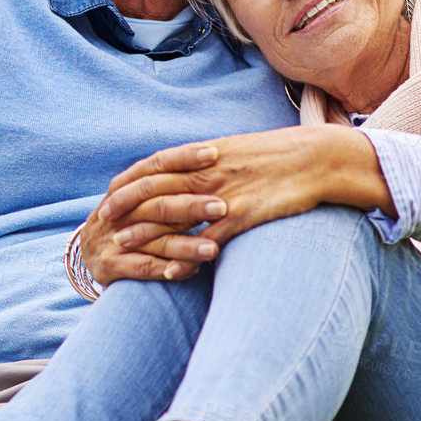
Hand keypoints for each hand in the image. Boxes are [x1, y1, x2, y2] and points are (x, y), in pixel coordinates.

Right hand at [78, 168, 222, 284]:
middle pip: (157, 203)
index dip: (183, 158)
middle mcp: (118, 208)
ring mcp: (112, 237)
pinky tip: (189, 271)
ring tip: (213, 248)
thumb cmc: (127, 219)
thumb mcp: (138, 196)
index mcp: (126, 185)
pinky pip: (142, 267)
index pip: (156, 165)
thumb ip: (167, 181)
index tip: (214, 155)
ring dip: (185, 244)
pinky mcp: (110, 265)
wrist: (86, 252)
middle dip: (191, 205)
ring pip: (154, 239)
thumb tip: (211, 156)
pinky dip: (166, 269)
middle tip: (222, 207)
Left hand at [91, 126, 352, 277]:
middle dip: (124, 207)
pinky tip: (173, 268)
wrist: (318, 159)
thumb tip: (187, 175)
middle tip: (102, 225)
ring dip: (146, 231)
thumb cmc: (279, 157)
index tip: (107, 198)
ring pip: (173, 213)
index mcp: (204, 154)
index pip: (153, 167)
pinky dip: (189, 253)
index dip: (127, 184)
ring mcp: (224, 193)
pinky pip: (209, 237)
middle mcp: (208, 171)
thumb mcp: (237, 152)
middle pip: (154, 189)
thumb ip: (209, 164)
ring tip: (123, 246)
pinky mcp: (244, 214)